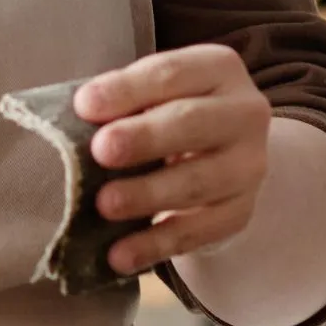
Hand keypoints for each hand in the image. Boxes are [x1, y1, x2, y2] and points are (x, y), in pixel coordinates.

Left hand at [74, 45, 271, 277]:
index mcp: (218, 69)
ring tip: (104, 205)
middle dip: (145, 137)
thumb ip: (121, 100)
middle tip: (101, 151)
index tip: (84, 106)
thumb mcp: (153, 93)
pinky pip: (200, 231)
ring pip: (199, 180)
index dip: (127, 89)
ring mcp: (249, 165)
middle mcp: (245, 112)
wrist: (223, 155)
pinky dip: (157, 244)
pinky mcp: (241, 211)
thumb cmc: (171, 114)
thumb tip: (76, 118)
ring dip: (148, 194)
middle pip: (193, 122)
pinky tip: (120, 255)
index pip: (172, 74)